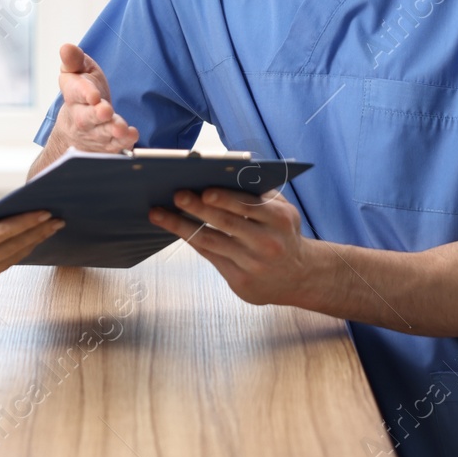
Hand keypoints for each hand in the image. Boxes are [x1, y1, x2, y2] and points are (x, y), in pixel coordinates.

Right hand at [0, 203, 62, 295]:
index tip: (45, 212)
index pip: (3, 232)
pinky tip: (27, 242)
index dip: (27, 222)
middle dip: (38, 232)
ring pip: (12, 258)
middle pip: (14, 246)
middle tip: (58, 220)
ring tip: (48, 229)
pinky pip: (3, 266)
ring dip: (32, 243)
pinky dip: (17, 253)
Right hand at [51, 43, 137, 154]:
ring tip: (121, 129)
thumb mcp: (76, 72)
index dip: (84, 93)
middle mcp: (81, 116)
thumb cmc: (81, 91)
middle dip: (97, 115)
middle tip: (106, 111)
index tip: (93, 95)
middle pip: (86, 118)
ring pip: (101, 134)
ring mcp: (94, 133)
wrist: (76, 129)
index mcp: (73, 94)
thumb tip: (66, 47)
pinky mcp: (106, 144)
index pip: (76, 93)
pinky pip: (114, 147)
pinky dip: (123, 143)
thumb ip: (74, 60)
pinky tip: (131, 136)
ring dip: (112, 131)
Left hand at [148, 188, 309, 306]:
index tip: (204, 190)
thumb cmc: (283, 234)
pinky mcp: (240, 280)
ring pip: (211, 241)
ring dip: (181, 226)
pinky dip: (190, 240)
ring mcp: (252, 264)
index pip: (248, 206)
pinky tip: (175, 228)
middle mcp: (267, 242)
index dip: (225, 198)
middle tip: (176, 195)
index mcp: (279, 219)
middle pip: (226, 223)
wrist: (298, 277)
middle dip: (198, 208)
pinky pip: (210, 256)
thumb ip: (258, 194)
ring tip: (159, 213)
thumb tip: (223, 175)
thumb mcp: (283, 211)